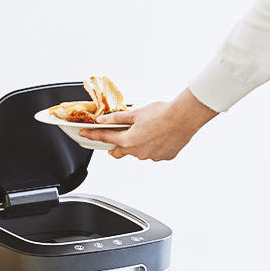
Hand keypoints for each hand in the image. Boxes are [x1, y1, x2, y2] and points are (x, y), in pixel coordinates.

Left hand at [79, 88, 217, 159]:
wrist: (185, 117)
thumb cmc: (162, 113)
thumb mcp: (135, 113)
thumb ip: (117, 119)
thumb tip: (101, 120)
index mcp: (128, 141)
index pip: (105, 138)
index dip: (92, 135)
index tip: (84, 134)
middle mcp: (138, 152)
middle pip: (120, 151)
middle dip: (117, 144)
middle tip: (119, 136)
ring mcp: (151, 156)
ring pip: (138, 152)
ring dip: (138, 144)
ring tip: (148, 130)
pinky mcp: (164, 157)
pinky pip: (154, 153)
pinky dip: (153, 146)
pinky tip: (160, 136)